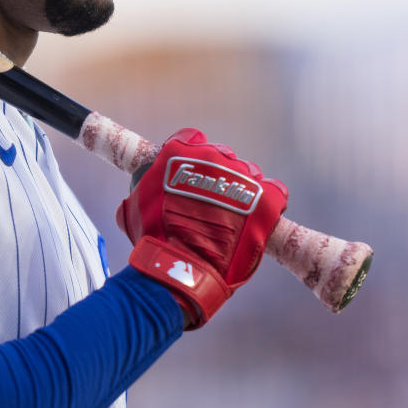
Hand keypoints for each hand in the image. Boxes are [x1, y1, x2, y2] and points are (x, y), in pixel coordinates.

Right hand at [116, 128, 287, 328]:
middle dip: (216, 173)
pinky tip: (258, 216)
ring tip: (233, 215)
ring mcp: (241, 176)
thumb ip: (141, 193)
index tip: (188, 174)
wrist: (182, 267)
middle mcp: (213, 156)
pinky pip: (274, 191)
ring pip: (246, 172)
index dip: (190, 158)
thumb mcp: (133, 210)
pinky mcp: (265, 198)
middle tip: (208, 201)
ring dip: (240, 188)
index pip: (190, 139)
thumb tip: (136, 198)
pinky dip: (268, 201)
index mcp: (180, 152)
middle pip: (220, 154)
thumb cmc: (154, 239)